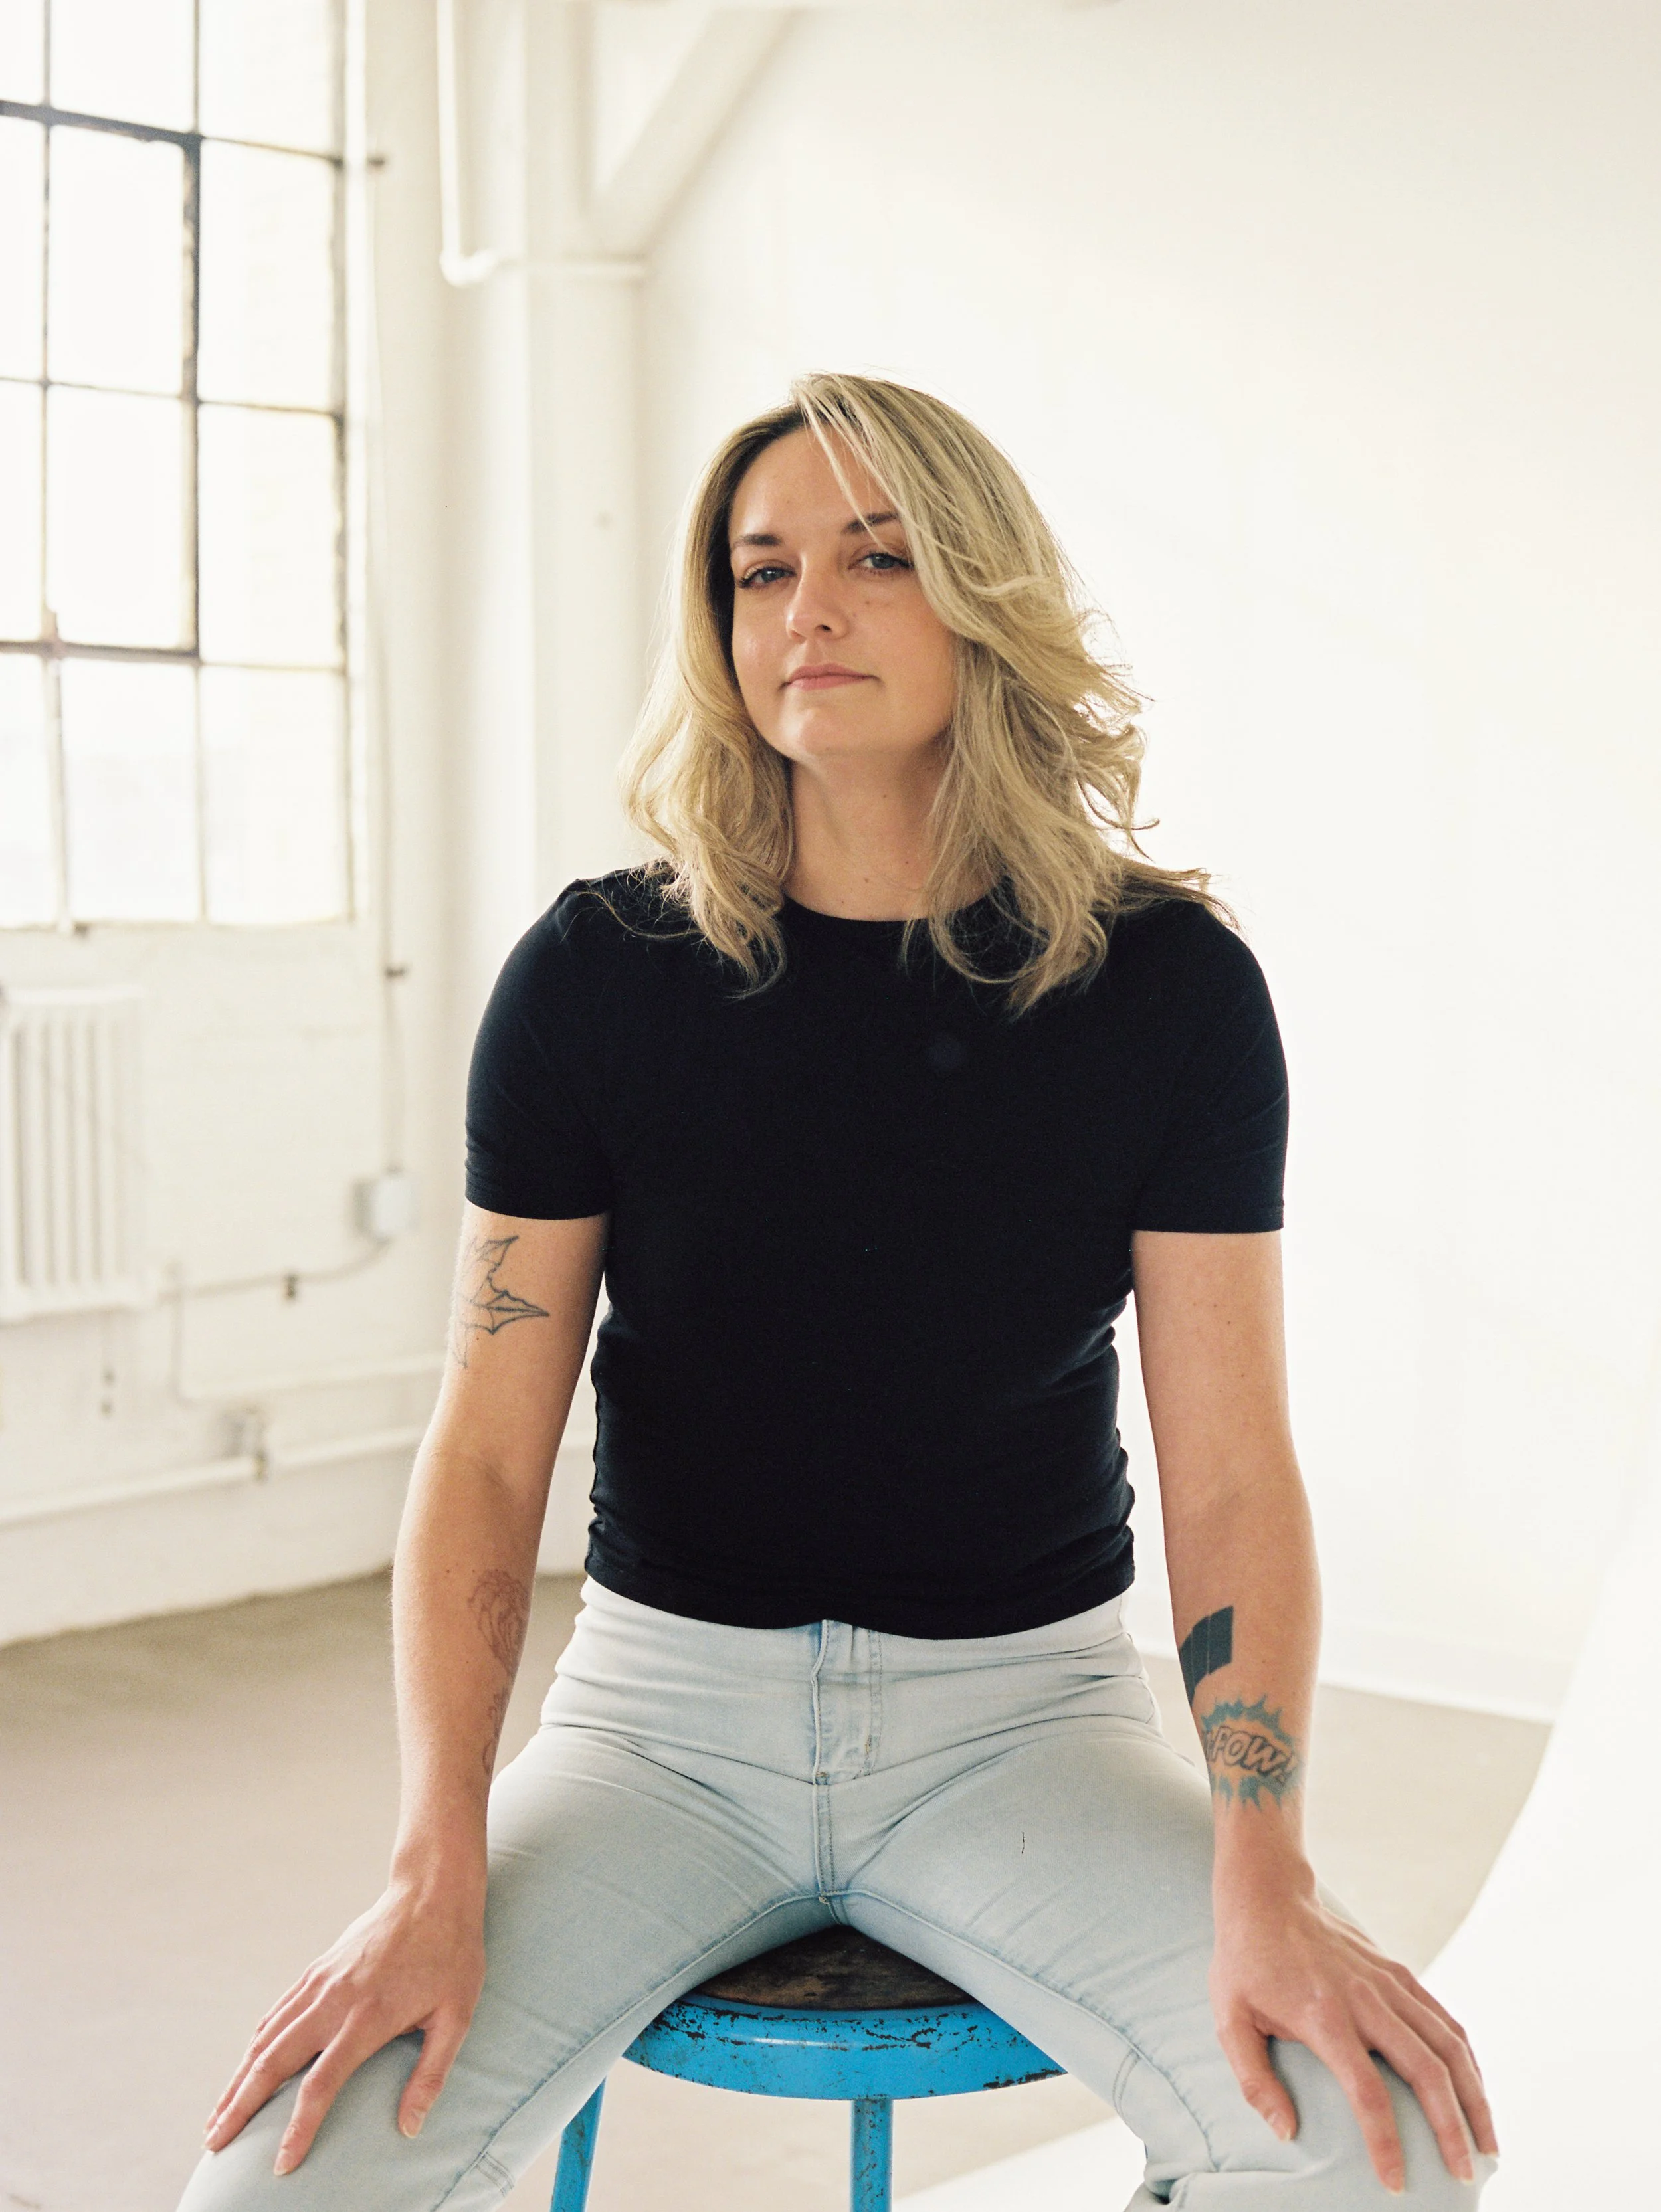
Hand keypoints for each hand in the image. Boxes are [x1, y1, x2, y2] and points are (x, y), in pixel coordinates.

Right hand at [203, 1879, 486, 2174]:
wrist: (432, 1891)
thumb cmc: (452, 1955)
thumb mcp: (457, 2015)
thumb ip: (431, 2074)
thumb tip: (409, 2128)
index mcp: (368, 2017)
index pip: (321, 2083)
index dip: (299, 2127)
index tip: (282, 2163)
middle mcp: (334, 2000)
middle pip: (273, 2061)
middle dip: (240, 2106)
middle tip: (215, 2145)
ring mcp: (320, 1982)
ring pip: (265, 2037)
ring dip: (237, 2079)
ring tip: (217, 2117)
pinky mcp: (316, 1969)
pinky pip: (276, 2012)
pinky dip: (254, 2044)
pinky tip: (244, 2068)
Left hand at [1210, 1878, 1497, 2191]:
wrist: (1266, 1894)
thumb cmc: (1244, 1962)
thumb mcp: (1230, 2018)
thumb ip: (1254, 2080)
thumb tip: (1286, 2133)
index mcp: (1323, 2016)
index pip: (1367, 2092)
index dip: (1385, 2142)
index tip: (1395, 2183)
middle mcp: (1364, 1998)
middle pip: (1425, 2070)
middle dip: (1451, 2128)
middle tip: (1464, 2175)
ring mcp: (1387, 1981)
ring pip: (1448, 2043)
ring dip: (1473, 2096)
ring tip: (1486, 2143)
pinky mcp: (1399, 1971)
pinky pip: (1443, 2017)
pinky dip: (1466, 2057)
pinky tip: (1474, 2089)